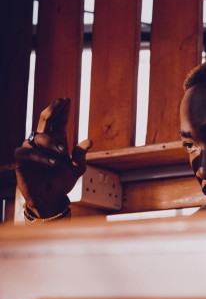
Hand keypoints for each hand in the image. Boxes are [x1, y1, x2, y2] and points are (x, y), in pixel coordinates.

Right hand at [14, 98, 91, 216]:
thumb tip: (89, 141)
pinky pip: (28, 152)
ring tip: (62, 152)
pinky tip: (52, 162)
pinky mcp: (22, 159)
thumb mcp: (76, 169)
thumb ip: (81, 156)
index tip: (66, 100)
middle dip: (53, 109)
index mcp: (58, 140)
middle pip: (45, 119)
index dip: (62, 110)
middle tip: (61, 102)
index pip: (59, 120)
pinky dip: (41, 156)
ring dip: (51, 142)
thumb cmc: (62, 182)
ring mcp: (32, 148)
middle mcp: (44, 141)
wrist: (50, 198)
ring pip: (39, 135)